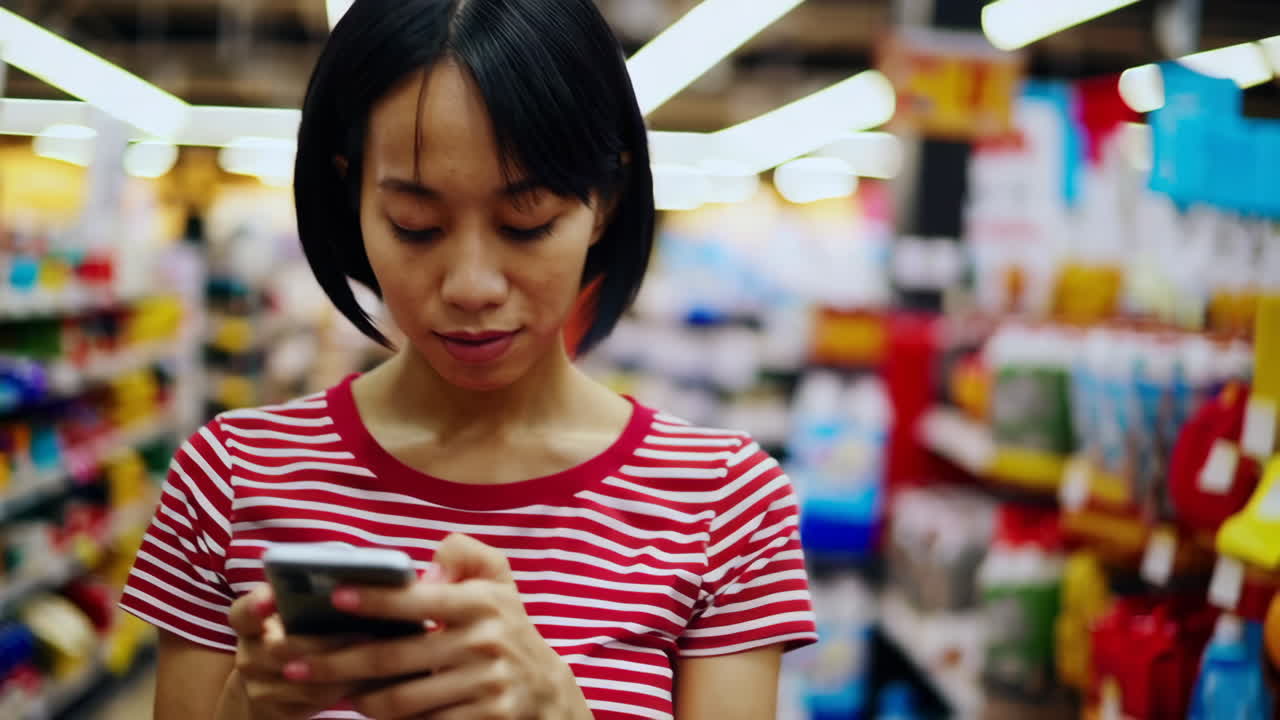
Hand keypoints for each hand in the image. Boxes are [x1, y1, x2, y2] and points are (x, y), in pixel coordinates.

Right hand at [225, 585, 360, 719]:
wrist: (274, 679)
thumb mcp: (293, 609)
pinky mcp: (277, 710)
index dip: (255, 605)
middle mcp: (247, 654)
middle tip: (363, 633)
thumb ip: (307, 592)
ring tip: (372, 654)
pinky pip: (313, 701)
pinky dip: (340, 688)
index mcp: (249, 621)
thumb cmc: (297, 628)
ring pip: (302, 680)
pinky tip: (364, 674)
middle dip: (324, 643)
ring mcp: (258, 686)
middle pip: (280, 650)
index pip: (244, 612)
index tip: (271, 599)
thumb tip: (347, 573)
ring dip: (340, 668)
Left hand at [298, 534, 590, 719]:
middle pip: (394, 658)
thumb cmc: (505, 624)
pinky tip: (372, 713)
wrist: (544, 688)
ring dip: (360, 699)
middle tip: (296, 665)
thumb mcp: (497, 578)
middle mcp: (482, 642)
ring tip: (336, 692)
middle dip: (338, 663)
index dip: (375, 599)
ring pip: (402, 700)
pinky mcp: (484, 718)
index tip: (335, 597)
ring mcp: (484, 685)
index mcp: (480, 601)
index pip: (417, 600)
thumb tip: (426, 567)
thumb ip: (464, 552)